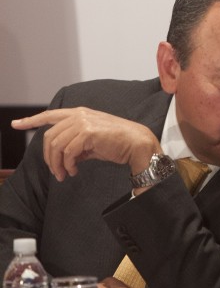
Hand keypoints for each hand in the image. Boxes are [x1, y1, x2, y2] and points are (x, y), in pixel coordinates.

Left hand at [12, 108, 159, 180]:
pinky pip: (68, 152)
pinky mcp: (88, 132)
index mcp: (79, 113)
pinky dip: (69, 164)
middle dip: (49, 158)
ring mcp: (83, 122)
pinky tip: (74, 170)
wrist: (135, 143)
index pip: (50, 115)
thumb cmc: (115, 143)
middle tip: (57, 173)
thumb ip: (75, 144)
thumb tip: (64, 158)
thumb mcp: (91, 142)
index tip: (16, 124)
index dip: (31, 120)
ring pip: (56, 145)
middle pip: (49, 136)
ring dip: (58, 164)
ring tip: (66, 174)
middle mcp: (79, 114)